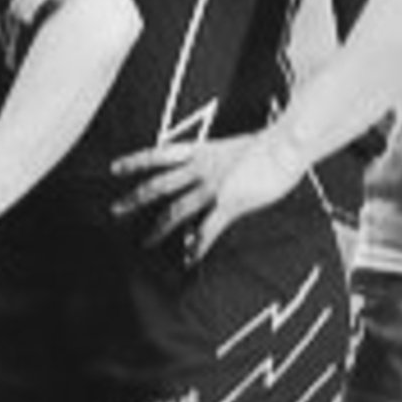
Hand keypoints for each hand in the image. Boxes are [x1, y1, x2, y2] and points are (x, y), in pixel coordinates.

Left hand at [112, 129, 300, 262]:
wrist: (287, 144)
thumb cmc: (274, 144)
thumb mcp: (239, 146)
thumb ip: (225, 158)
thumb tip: (227, 165)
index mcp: (201, 151)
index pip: (159, 154)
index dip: (135, 161)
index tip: (113, 168)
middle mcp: (201, 169)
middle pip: (158, 185)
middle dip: (135, 199)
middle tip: (114, 211)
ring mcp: (213, 187)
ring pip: (177, 210)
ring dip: (160, 229)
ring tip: (146, 243)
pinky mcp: (230, 203)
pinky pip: (209, 228)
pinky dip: (199, 245)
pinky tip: (190, 258)